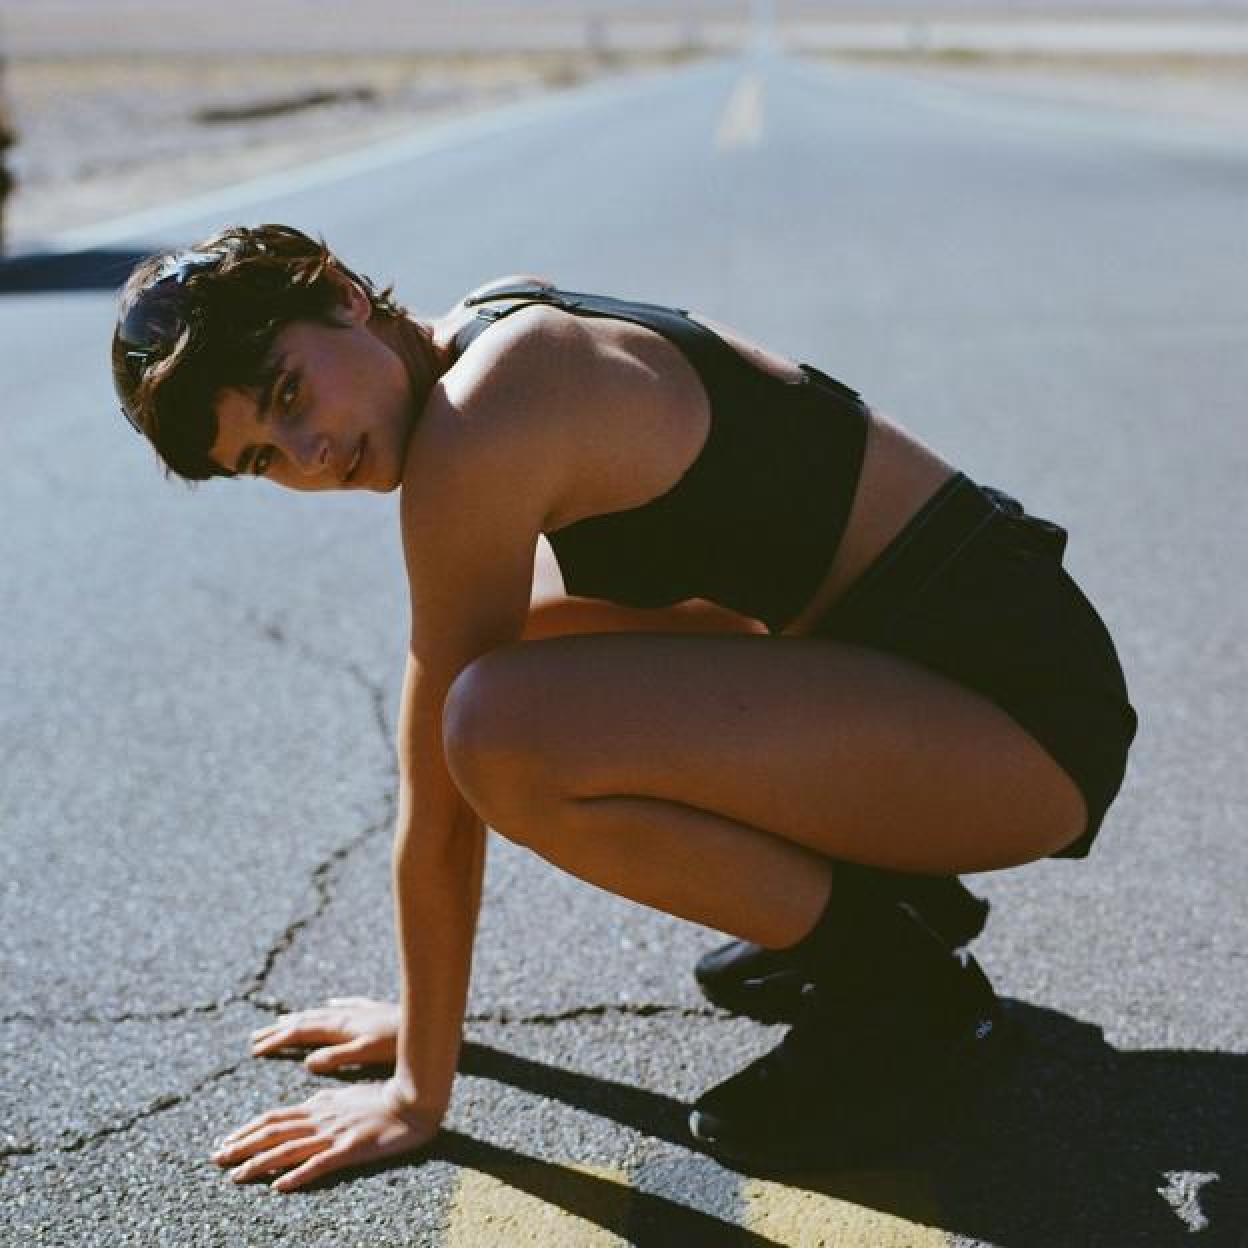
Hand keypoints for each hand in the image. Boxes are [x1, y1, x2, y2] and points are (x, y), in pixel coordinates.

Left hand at [211, 1078, 437, 1191]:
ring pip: (289, 1150)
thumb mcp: (348, 1095)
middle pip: (274, 1133)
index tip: (226, 1141)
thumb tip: (306, 1103)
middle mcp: (321, 1118)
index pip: (275, 1118)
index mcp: (319, 1105)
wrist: (413, 1101)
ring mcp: (334, 1135)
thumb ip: (325, 1101)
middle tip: (216, 1157)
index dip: (248, 1130)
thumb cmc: (384, 1098)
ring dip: (260, 1162)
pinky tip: (280, 1186)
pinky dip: (298, 1175)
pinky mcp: (350, 1150)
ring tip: (235, 1174)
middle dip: (242, 1145)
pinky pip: (319, 1165)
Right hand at [249, 997, 397, 1073]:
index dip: (277, 1040)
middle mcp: (345, 1015)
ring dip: (300, 1017)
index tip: (255, 1048)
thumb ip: (338, 1057)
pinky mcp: (372, 1009)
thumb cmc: (399, 1043)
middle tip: (255, 1038)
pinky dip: (332, 1006)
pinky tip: (331, 1002)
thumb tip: (307, 1062)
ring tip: (283, 1020)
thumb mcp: (366, 1053)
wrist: (430, 1020)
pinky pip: (345, 1005)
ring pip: (322, 1012)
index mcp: (340, 1027)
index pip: (300, 1032)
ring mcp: (358, 1010)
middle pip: (305, 1020)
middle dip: (280, 1029)